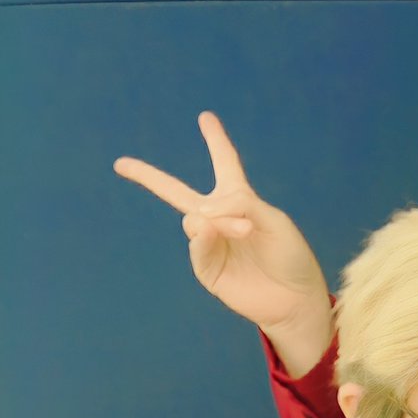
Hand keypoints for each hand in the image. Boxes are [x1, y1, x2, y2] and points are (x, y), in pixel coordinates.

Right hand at [115, 112, 333, 374]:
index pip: (225, 164)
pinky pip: (196, 247)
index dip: (216, 141)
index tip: (205, 117)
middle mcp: (220, 219)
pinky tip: (214, 233)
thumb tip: (201, 214)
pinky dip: (203, 239)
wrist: (295, 300)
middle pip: (177, 193)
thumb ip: (242, 205)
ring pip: (193, 219)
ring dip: (218, 220)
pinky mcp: (207, 269)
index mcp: (242, 201)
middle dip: (149, 177)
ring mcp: (211, 244)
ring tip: (245, 230)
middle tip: (121, 163)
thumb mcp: (275, 221)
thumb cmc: (292, 258)